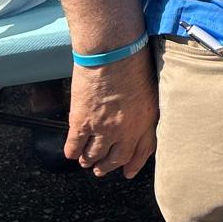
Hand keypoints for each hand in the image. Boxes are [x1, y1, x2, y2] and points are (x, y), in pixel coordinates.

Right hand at [65, 45, 157, 178]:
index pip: (144, 150)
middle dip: (108, 166)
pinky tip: (71, 152)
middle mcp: (128, 128)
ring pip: (94, 155)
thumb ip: (144, 106)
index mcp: (148, 118)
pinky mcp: (82, 122)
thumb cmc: (134, 58)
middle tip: (101, 169)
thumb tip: (136, 116)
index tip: (128, 172)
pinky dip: (72, 152)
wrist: (112, 50)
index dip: (134, 163)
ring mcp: (104, 128)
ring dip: (89, 160)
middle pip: (118, 157)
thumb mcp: (150, 86)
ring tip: (86, 162)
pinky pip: (75, 146)